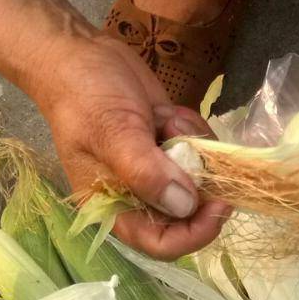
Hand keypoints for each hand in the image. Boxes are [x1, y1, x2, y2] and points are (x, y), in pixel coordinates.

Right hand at [28, 29, 228, 258]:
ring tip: (165, 119)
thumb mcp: (114, 133)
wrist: (80, 54)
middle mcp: (139, 196)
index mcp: (115, 208)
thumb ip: (146, 172)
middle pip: (190, 215)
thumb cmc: (84, 97)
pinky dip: (194, 129)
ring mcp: (159, 170)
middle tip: (192, 147)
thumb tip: (185, 205)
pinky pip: (202, 150)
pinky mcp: (171, 145)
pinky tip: (169, 111)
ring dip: (194, 147)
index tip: (218, 205)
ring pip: (202, 178)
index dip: (195, 233)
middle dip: (198, 180)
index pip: (162, 244)